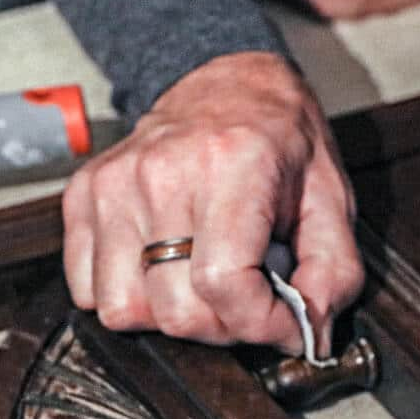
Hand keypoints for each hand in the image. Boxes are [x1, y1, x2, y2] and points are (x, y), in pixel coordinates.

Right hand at [62, 52, 363, 354]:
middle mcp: (163, 171)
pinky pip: (87, 290)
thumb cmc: (281, 142)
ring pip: (123, 309)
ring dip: (169, 315)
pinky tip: (163, 266)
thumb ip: (334, 271)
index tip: (282, 323)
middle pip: (174, 309)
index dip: (260, 324)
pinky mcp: (84, 194)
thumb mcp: (332, 199)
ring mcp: (114, 183)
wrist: (230, 84)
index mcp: (232, 163)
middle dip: (221, 327)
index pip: (224, 283)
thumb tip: (311, 333)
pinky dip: (128, 296)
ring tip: (200, 280)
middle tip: (245, 299)